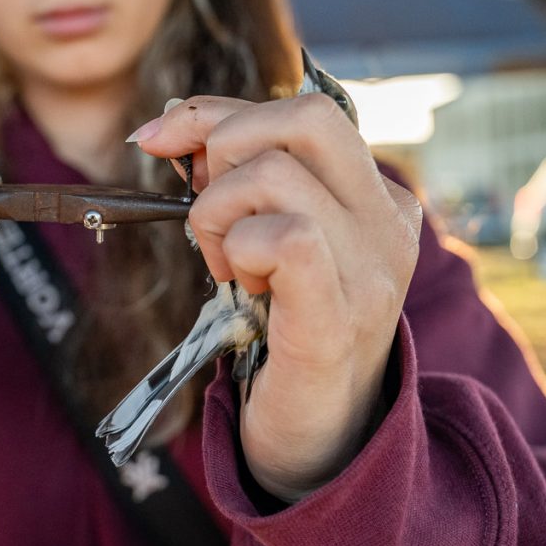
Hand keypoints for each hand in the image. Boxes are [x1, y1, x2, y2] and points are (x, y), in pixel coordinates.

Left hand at [133, 94, 422, 499]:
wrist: (317, 435)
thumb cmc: (281, 330)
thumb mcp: (265, 238)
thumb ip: (238, 176)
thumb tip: (171, 123)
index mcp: (375, 195)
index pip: (302, 110)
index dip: (216, 113)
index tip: (158, 139)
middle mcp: (387, 221)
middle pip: (305, 116)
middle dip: (223, 149)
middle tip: (209, 216)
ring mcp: (371, 269)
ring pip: (274, 175)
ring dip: (216, 216)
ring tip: (227, 268)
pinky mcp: (337, 317)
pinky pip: (286, 238)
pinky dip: (238, 250)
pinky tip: (241, 285)